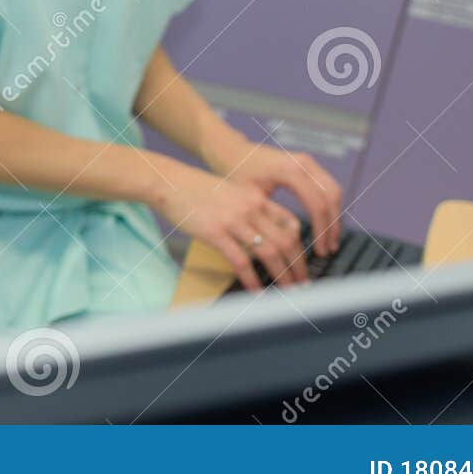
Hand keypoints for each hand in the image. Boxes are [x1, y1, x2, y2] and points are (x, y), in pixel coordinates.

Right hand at [149, 162, 308, 290]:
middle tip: (302, 284)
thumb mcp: (231, 194)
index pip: (290, 223)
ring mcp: (233, 220)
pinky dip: (252, 279)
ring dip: (282, 276)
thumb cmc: (197, 191)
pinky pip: (241, 261)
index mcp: (256, 198)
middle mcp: (250, 208)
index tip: (303, 262)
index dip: (301, 246)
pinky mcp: (215, 232)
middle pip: (285, 241)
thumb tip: (262, 237)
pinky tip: (256, 290)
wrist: (169, 182)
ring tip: (287, 291)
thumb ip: (248, 211)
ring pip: (269, 252)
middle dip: (298, 267)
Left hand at [212, 139, 344, 258]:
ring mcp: (308, 161)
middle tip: (329, 249)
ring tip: (330, 241)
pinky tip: (325, 225)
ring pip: (334, 191)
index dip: (321, 230)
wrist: (234, 151)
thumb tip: (288, 247)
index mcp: (289, 171)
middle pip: (331, 197)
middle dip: (332, 226)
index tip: (319, 251)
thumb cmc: (238, 174)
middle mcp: (303, 163)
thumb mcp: (251, 197)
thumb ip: (271, 218)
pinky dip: (330, 207)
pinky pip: (328, 186)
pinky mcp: (309, 164)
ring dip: (335, 217)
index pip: (316, 204)